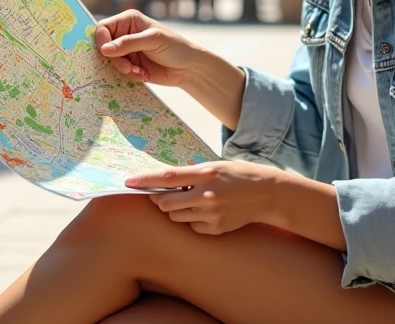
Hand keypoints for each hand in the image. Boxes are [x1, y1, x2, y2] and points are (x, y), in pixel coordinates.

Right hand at [96, 10, 203, 86]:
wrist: (188, 68)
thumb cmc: (174, 47)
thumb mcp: (152, 40)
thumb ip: (128, 43)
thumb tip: (104, 49)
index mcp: (129, 21)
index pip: (103, 27)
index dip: (102, 40)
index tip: (108, 53)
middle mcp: (125, 34)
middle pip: (103, 47)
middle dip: (116, 60)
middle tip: (130, 67)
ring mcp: (127, 51)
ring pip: (110, 62)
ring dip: (124, 69)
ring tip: (140, 72)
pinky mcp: (130, 65)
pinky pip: (118, 72)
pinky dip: (129, 75)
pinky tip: (143, 75)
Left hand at [126, 161, 286, 234]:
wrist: (267, 194)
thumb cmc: (238, 175)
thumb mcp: (215, 166)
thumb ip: (190, 174)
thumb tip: (162, 181)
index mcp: (206, 173)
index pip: (167, 178)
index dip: (144, 180)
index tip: (128, 182)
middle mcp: (207, 195)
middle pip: (165, 203)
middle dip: (160, 200)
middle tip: (163, 195)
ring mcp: (212, 214)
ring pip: (176, 216)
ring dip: (176, 210)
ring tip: (191, 201)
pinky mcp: (216, 228)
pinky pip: (191, 227)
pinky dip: (192, 220)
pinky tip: (205, 212)